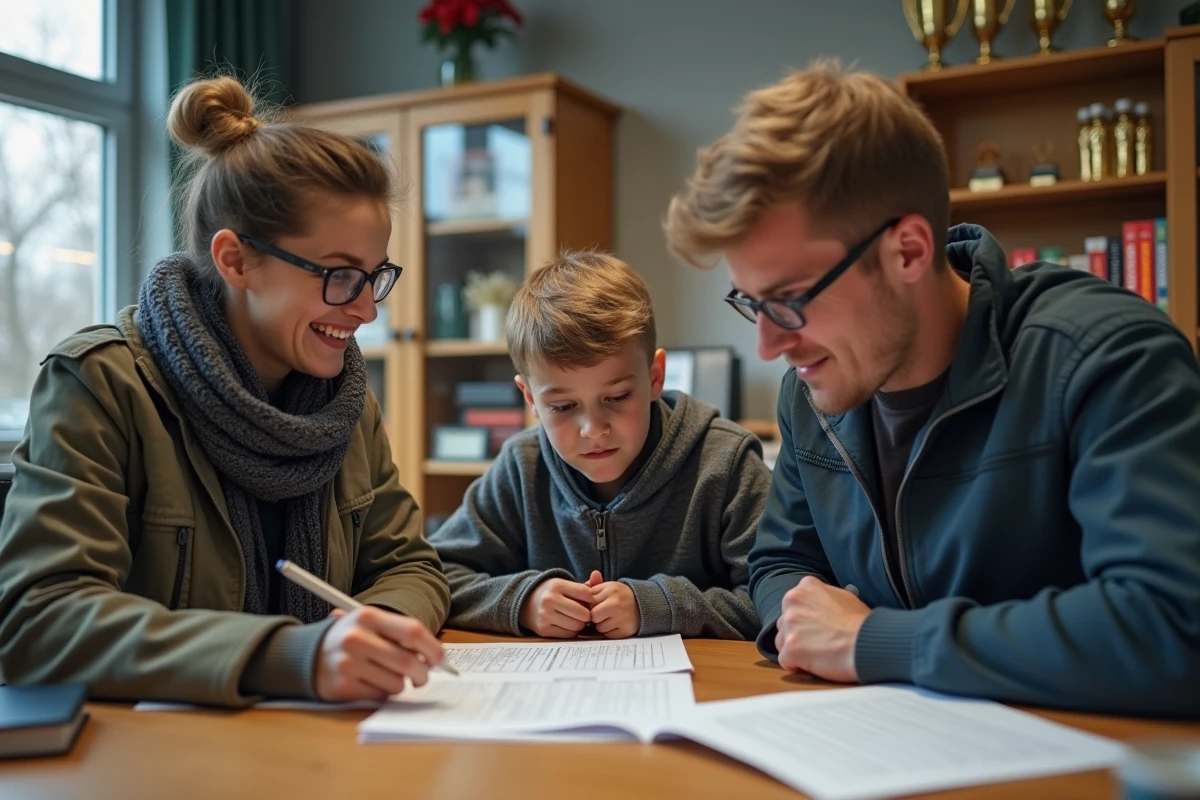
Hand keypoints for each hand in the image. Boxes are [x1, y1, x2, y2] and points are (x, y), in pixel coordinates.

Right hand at [315, 606, 444, 701]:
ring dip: (400, 685)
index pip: (413, 631)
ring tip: (387, 677)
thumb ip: (398, 634)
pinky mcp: (341, 687)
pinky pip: (379, 697)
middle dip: (422, 674)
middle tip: (421, 678)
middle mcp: (356, 638)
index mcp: (368, 616)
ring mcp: (347, 663)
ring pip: (396, 684)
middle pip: (408, 662)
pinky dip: (382, 694)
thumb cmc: (348, 639)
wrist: (304, 654)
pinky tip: (370, 684)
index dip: (432, 648)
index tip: (439, 660)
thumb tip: (436, 656)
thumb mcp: (369, 624)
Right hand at [519, 577, 594, 637]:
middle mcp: (550, 599)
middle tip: (585, 614)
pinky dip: (572, 631)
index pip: (586, 593)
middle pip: (583, 613)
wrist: (527, 603)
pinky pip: (568, 635)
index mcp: (557, 585)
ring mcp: (545, 615)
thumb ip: (585, 584)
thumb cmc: (553, 594)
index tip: (590, 602)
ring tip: (576, 619)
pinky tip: (568, 625)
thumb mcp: (565, 585)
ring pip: (576, 626)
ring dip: (580, 624)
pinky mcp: (543, 629)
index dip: (592, 599)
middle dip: (587, 615)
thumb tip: (598, 575)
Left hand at [590, 576, 640, 638]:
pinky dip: (610, 632)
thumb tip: (584, 584)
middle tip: (602, 613)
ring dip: (602, 625)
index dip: (590, 604)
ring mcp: (622, 618)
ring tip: (611, 618)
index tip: (596, 604)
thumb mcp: (609, 587)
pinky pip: (608, 635)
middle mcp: (616, 603)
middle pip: (593, 615)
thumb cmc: (621, 596)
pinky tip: (616, 624)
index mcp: (611, 589)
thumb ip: (594, 585)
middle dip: (595, 616)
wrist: (644, 605)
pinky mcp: (625, 630)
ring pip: (599, 627)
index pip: (589, 601)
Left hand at [774, 576, 869, 681]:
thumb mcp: (844, 597)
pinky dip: (797, 666)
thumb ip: (824, 598)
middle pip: (784, 623)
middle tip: (818, 643)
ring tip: (818, 654)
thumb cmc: (862, 624)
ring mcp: (790, 625)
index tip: (815, 627)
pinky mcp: (790, 649)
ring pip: (781, 641)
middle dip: (797, 634)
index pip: (793, 604)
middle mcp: (793, 601)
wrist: (868, 643)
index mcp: (805, 587)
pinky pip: (785, 661)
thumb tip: (819, 605)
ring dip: (795, 650)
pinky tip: (816, 664)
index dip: (804, 619)